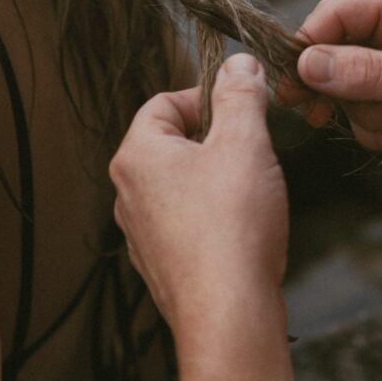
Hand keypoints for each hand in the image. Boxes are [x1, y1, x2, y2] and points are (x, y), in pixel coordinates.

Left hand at [110, 55, 287, 331]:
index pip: (164, 102)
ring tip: (252, 191)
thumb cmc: (232, 226)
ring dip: (217, 178)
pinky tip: (244, 230)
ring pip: (181, 184)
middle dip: (216, 139)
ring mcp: (141, 233)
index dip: (206, 96)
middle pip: (172, 143)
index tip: (242, 106)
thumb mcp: (245, 142)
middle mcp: (128, 193)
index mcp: (137, 156)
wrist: (228, 316)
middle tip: (253, 148)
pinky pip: (186, 223)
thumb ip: (241, 96)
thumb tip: (238, 64)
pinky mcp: (161, 266)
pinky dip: (214, 217)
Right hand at [281, 0, 381, 173]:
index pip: (336, 14)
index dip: (307, 47)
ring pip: (351, 89)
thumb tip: (307, 64)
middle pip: (336, 54)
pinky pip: (372, 111)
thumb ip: (367, 72)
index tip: (291, 85)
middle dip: (339, 91)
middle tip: (319, 117)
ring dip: (369, 117)